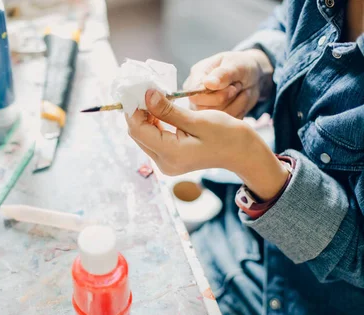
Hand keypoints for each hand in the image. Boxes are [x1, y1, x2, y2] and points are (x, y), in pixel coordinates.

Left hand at [126, 89, 288, 200]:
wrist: (243, 153)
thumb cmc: (227, 135)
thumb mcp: (197, 119)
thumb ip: (168, 110)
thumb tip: (147, 96)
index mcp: (170, 154)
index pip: (138, 130)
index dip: (134, 108)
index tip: (137, 89)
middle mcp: (163, 163)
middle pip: (138, 134)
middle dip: (138, 112)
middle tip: (146, 90)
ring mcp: (166, 164)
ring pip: (144, 136)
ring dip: (146, 117)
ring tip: (155, 97)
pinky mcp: (170, 160)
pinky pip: (154, 140)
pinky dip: (155, 124)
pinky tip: (161, 110)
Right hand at [184, 49, 273, 118]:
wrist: (254, 75)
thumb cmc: (241, 65)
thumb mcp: (236, 64)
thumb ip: (223, 73)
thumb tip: (208, 83)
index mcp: (196, 78)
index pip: (195, 96)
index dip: (214, 96)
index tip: (232, 87)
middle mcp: (197, 95)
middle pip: (204, 110)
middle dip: (226, 99)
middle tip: (237, 86)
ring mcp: (204, 109)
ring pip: (216, 119)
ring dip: (235, 104)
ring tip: (240, 90)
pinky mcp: (216, 118)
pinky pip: (226, 123)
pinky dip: (239, 111)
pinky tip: (241, 99)